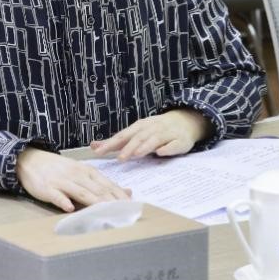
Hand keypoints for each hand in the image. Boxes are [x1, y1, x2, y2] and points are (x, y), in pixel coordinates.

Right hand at [16, 148, 130, 212]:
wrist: (30, 159)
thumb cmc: (59, 169)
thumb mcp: (81, 172)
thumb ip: (102, 183)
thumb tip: (127, 191)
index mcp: (86, 171)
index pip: (106, 184)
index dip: (118, 195)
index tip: (131, 206)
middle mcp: (76, 175)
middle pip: (96, 189)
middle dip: (110, 201)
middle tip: (123, 213)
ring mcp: (61, 181)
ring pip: (79, 192)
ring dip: (93, 201)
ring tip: (104, 211)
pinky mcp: (46, 188)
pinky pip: (56, 195)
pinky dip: (62, 201)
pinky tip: (69, 208)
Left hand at [90, 109, 211, 161]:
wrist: (184, 121)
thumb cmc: (155, 130)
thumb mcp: (135, 132)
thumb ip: (117, 141)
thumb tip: (94, 146)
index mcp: (140, 127)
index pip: (123, 135)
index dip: (111, 143)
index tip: (99, 151)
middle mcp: (152, 128)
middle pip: (138, 137)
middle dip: (129, 147)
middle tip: (120, 158)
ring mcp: (167, 134)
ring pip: (155, 139)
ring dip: (145, 146)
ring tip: (136, 154)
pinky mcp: (180, 141)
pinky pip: (173, 144)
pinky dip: (167, 148)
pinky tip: (161, 153)